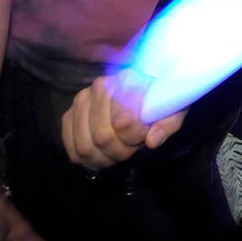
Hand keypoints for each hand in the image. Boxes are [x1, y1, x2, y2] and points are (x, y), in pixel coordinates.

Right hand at [60, 70, 186, 170]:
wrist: (142, 94)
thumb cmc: (158, 103)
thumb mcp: (172, 112)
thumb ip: (166, 125)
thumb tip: (151, 141)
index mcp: (127, 80)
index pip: (122, 120)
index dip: (134, 136)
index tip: (144, 134)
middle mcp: (98, 87)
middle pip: (102, 137)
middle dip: (121, 151)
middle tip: (133, 147)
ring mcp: (80, 101)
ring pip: (84, 146)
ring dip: (105, 158)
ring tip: (119, 152)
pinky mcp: (69, 116)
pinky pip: (72, 149)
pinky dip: (88, 161)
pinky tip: (103, 156)